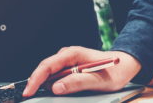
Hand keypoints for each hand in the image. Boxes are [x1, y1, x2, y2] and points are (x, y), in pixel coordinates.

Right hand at [22, 46, 140, 96]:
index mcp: (73, 54)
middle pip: (45, 69)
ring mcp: (67, 60)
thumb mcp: (98, 81)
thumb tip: (56, 87)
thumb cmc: (114, 72)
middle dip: (36, 83)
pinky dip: (52, 84)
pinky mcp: (69, 67)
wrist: (124, 66)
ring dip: (44, 84)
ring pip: (49, 73)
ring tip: (45, 94)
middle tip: (30, 97)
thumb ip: (77, 83)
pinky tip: (56, 91)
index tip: (28, 92)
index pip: (47, 66)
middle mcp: (68, 55)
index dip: (35, 79)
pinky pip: (56, 76)